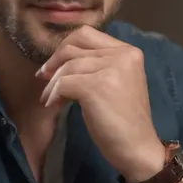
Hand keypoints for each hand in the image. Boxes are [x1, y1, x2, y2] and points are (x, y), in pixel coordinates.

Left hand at [36, 26, 164, 180]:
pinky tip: (53, 105)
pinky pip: (64, 84)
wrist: (138, 148)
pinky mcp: (98, 87)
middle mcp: (123, 55)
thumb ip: (96, 66)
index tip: (53, 65)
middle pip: (73, 47)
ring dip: (52, 84)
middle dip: (54, 62)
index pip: (87, 34)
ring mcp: (112, 69)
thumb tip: (56, 61)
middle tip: (43, 78)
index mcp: (129, 51)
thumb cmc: (124, 120)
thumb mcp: (116, 83)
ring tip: (49, 99)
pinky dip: (53, 94)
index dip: (65, 47)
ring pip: (67, 66)